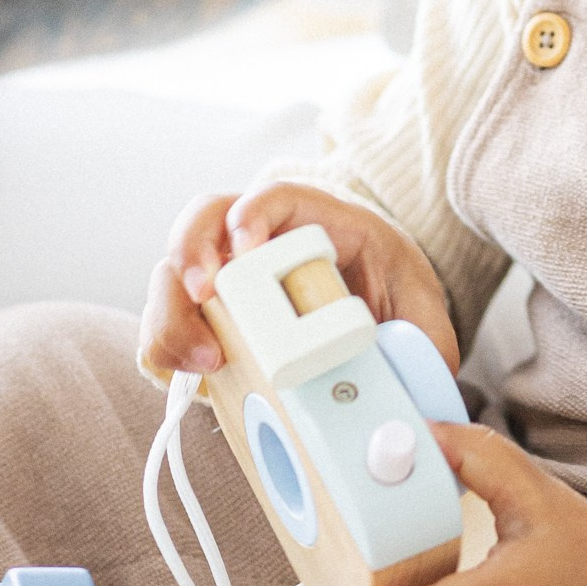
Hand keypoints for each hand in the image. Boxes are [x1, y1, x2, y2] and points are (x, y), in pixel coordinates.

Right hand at [140, 179, 462, 385]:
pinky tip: (185, 375)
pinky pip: (167, 322)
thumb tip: (405, 390)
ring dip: (172, 310)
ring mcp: (228, 277)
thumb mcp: (422, 315)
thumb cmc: (395, 302)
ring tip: (201, 360)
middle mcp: (260, 240)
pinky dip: (163, 345)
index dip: (252, 213)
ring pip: (173, 272)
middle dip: (192, 252)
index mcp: (318, 223)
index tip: (246, 247)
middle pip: (205, 220)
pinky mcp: (208, 321)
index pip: (273, 196)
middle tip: (205, 294)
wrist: (380, 316)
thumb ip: (423, 345)